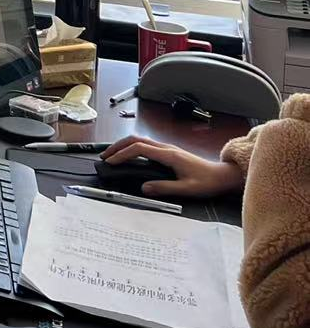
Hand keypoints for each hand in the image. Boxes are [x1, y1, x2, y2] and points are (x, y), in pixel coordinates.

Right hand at [100, 135, 245, 198]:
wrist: (222, 175)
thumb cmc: (207, 182)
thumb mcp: (186, 188)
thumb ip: (164, 188)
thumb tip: (143, 188)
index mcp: (168, 155)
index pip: (139, 148)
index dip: (122, 154)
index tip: (111, 162)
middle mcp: (166, 148)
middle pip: (135, 139)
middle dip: (118, 146)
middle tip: (105, 156)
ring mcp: (167, 148)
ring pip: (140, 140)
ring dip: (124, 145)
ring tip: (113, 155)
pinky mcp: (169, 151)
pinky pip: (145, 144)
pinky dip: (132, 148)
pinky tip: (129, 156)